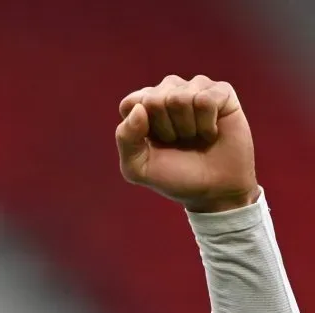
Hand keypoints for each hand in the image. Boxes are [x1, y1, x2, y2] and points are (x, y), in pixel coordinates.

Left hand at [116, 75, 259, 212]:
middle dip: (166, 129)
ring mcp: (195, 88)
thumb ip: (125, 138)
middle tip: (178, 141)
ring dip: (187, 127)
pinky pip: (206, 99)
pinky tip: (211, 132)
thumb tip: (139, 108)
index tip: (155, 144)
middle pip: (155, 99)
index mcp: (142, 106)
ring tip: (194, 136)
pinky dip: (207, 123)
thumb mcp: (137, 167)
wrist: (214, 190)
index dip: (141, 129)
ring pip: (180, 97)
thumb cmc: (174, 176)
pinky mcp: (221, 91)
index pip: (131, 102)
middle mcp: (167, 91)